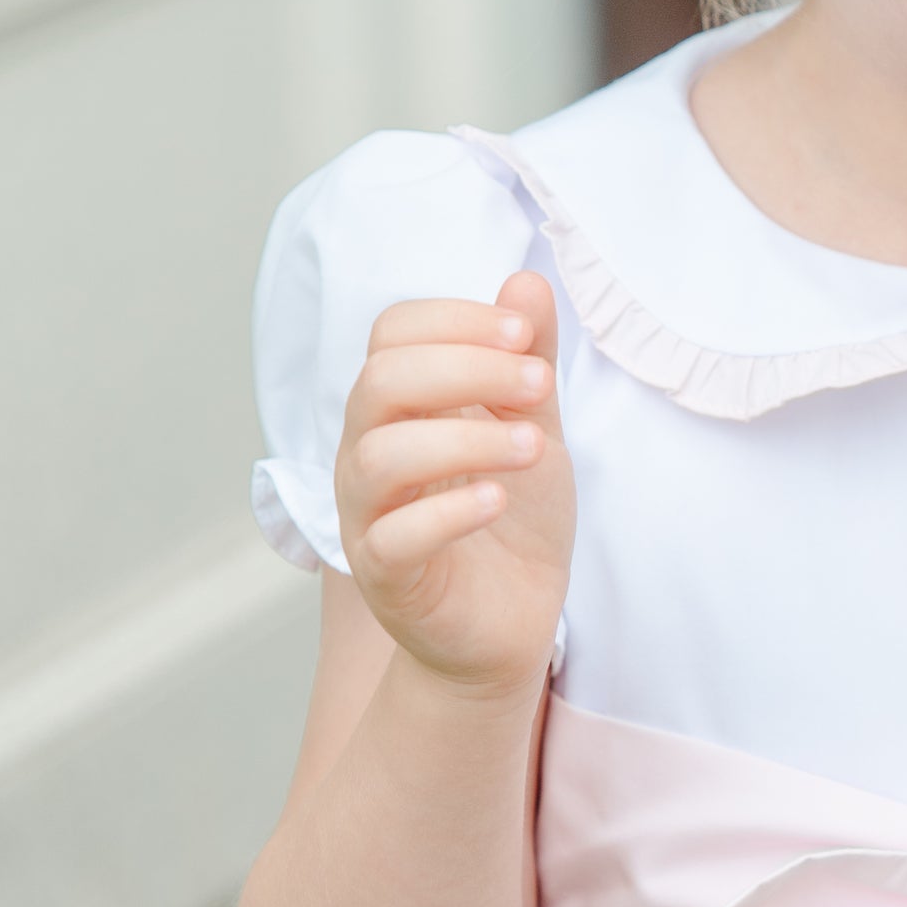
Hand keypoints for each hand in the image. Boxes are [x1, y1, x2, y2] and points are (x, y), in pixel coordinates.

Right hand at [332, 274, 574, 699]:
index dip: (456, 320)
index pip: (392, 333)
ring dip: (465, 439)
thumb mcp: (534, 428)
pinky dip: (449, 513)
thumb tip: (527, 280)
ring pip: (380, 456)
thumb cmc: (512, 523)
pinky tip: (498, 501)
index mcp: (398, 408)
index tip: (526, 332)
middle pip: (380, 382)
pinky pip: (393, 537)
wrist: (510, 625)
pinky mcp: (388, 579)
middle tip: (539, 384)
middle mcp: (367, 453)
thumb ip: (527, 363)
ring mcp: (369, 518)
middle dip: (465, 369)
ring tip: (536, 447)